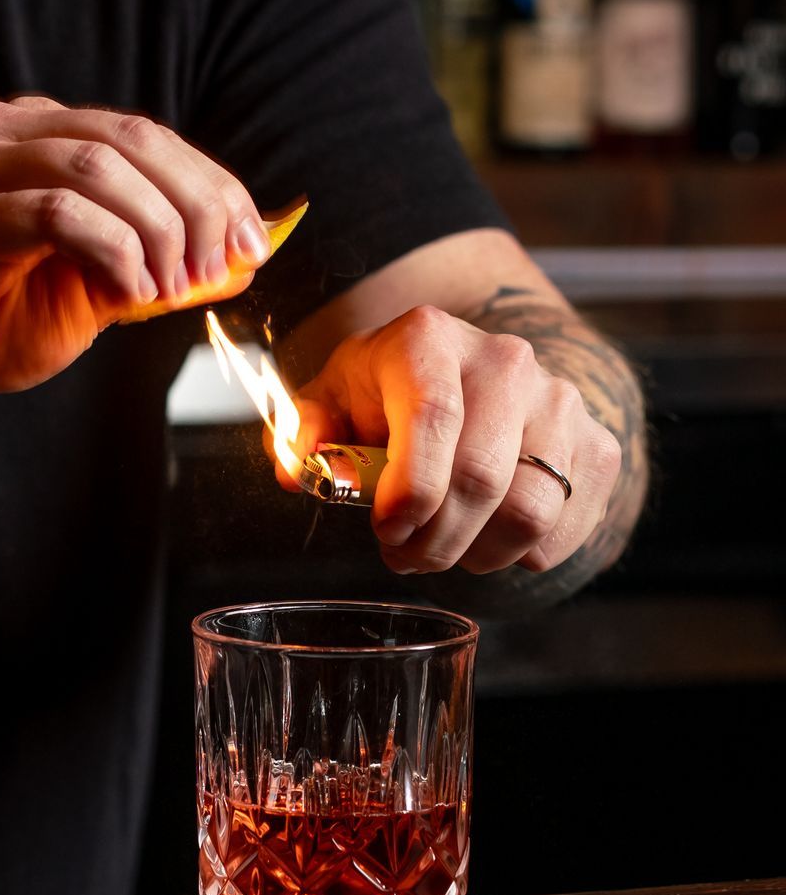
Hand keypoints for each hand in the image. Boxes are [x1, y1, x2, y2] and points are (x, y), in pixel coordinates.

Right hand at [0, 94, 270, 419]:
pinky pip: (57, 213)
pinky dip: (114, 250)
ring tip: (174, 288)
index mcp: (28, 132)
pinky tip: (132, 291)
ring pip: (99, 166)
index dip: (213, 183)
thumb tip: (236, 257)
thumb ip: (145, 262)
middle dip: (199, 202)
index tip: (254, 241)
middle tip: (227, 264)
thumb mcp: (78, 288)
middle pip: (132, 138)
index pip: (143, 135)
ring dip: (160, 230)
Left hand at [293, 306, 622, 575]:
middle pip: (481, 476)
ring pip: (529, 510)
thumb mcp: (338, 396)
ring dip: (476, 553)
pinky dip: (522, 554)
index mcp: (430, 338)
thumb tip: (297, 466)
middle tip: (405, 556)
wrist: (472, 376)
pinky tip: (488, 537)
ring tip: (444, 550)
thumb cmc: (394, 392)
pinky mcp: (597, 444)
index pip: (432, 418)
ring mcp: (560, 400)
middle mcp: (505, 360)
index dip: (409, 490)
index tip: (386, 531)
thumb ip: (307, 430)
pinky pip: (565, 527)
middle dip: (435, 538)